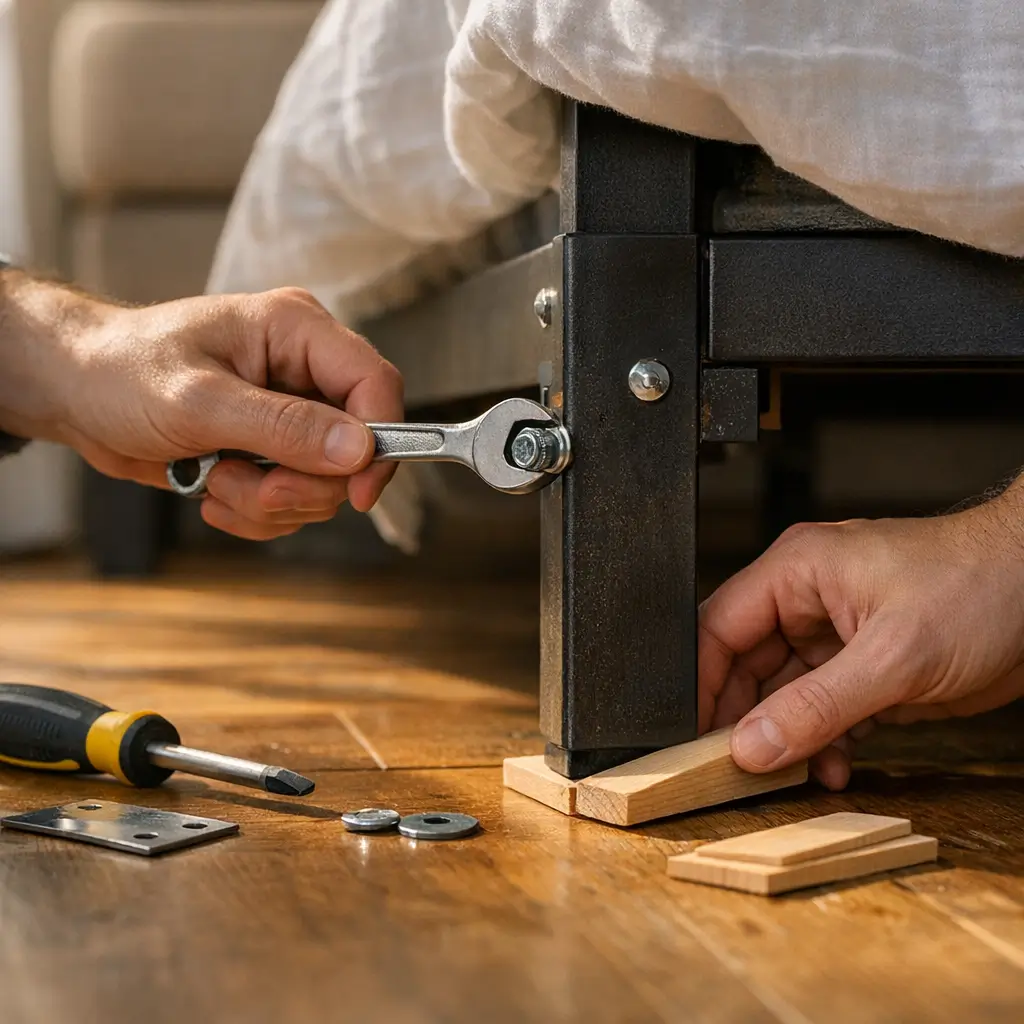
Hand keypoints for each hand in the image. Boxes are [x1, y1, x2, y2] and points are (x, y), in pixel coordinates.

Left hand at [0, 276, 401, 539]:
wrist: (75, 394)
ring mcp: (291, 412)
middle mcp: (304, 370)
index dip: (380, 442)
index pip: (375, 384)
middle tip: (248, 486)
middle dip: (302, 484)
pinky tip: (213, 491)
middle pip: (355, 447)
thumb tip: (358, 450)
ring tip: (214, 480)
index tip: (355, 493)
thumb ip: (283, 426)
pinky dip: (257, 511)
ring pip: (325, 483)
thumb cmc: (121, 372)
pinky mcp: (274, 449)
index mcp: (297, 331)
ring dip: (270, 501)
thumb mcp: (198, 401)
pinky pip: (295, 500)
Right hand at [699, 484, 1023, 789]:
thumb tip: (752, 744)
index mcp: (795, 572)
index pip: (719, 627)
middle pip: (744, 667)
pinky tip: (835, 765)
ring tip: (794, 773)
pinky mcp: (864, 668)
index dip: (701, 682)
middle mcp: (805, 601)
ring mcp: (834, 636)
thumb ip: (817, 706)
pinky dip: (825, 742)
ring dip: (788, 738)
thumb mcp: (893, 655)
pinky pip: (823, 711)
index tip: (692, 735)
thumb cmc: (979, 585)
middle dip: (744, 719)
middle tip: (740, 768)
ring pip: (783, 696)